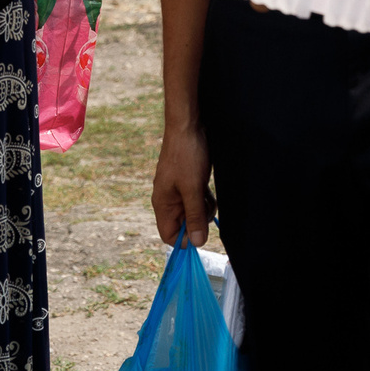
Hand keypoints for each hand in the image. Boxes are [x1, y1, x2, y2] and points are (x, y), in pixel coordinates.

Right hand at [153, 111, 214, 247]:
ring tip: (206, 193)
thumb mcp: (193, 189)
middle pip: (184, 226)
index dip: (185, 239)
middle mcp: (168, 201)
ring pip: (193, 213)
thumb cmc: (186, 156)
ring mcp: (178, 192)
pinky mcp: (188, 184)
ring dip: (204, 209)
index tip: (201, 231)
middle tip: (206, 206)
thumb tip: (198, 243)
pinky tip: (207, 187)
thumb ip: (195, 217)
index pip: (169, 235)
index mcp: (162, 204)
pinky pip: (197, 201)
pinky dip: (205, 199)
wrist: (187, 127)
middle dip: (198, 221)